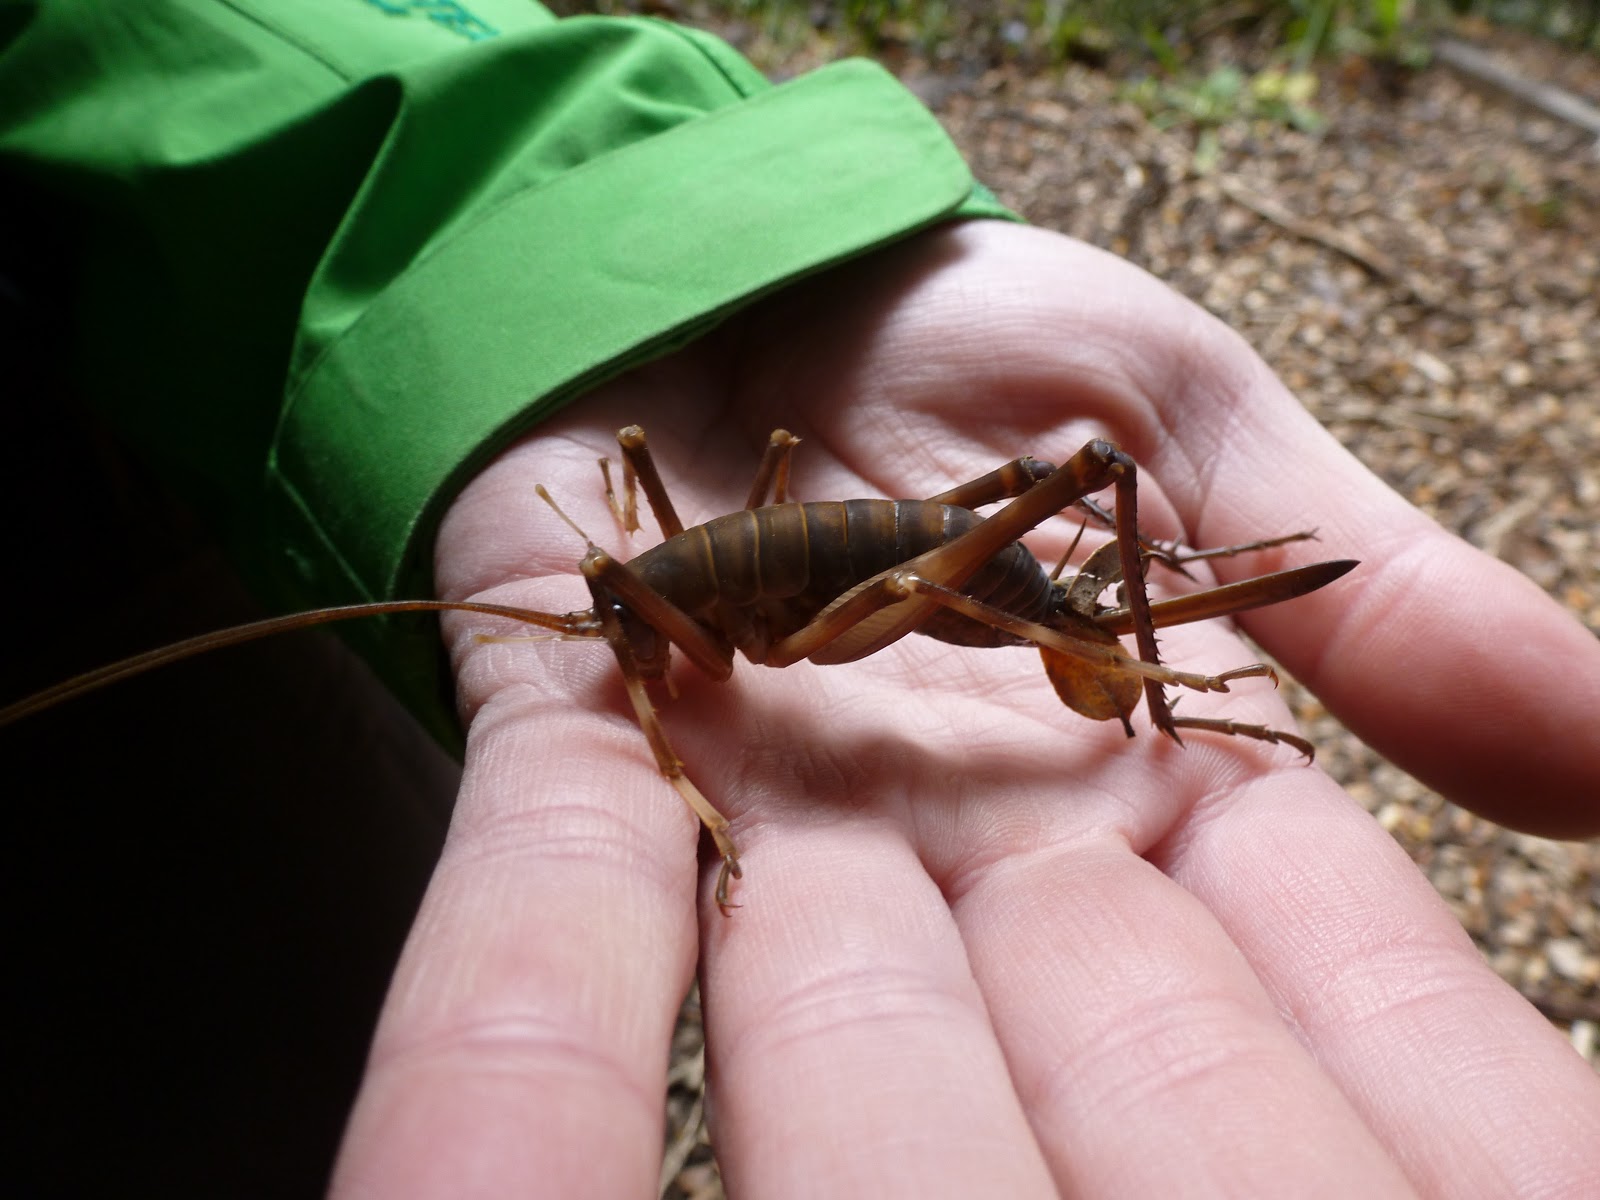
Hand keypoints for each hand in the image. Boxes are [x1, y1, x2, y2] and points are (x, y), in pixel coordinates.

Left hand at [330, 222, 1599, 1197]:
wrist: (745, 272)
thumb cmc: (976, 341)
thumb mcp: (1190, 425)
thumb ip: (1364, 579)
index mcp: (1118, 794)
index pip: (1257, 963)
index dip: (1323, 1051)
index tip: (1424, 1159)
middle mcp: (947, 854)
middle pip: (1035, 1036)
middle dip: (1100, 1119)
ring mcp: (761, 819)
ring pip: (802, 1004)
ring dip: (837, 1081)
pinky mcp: (587, 753)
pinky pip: (560, 887)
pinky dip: (551, 978)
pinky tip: (513, 1135)